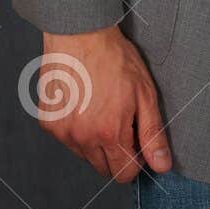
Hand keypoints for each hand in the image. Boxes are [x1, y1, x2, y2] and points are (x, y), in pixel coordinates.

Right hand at [36, 27, 171, 181]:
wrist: (80, 34)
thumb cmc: (114, 59)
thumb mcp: (145, 93)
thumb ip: (153, 134)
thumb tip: (161, 165)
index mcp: (109, 133)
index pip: (124, 174)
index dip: (136, 161)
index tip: (138, 142)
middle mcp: (82, 138)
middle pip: (104, 168)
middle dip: (117, 153)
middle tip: (122, 121)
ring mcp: (62, 132)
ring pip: (85, 155)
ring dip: (96, 142)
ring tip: (102, 108)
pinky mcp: (48, 123)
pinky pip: (67, 140)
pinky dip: (77, 129)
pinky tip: (84, 104)